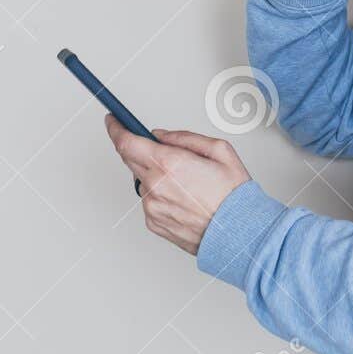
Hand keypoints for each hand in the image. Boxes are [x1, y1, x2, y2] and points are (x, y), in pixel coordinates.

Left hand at [106, 117, 251, 255]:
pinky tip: (183, 198)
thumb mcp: (220, 150)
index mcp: (170, 164)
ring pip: (142, 180)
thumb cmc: (234, 196)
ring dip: (155, 175)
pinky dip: (160, 195)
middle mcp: (156, 185)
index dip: (116, 128)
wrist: (239, 233)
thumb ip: (184, 138)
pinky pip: (149, 201)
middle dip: (139, 149)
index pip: (127, 142)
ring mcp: (152, 206)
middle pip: (130, 159)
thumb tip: (162, 136)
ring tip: (185, 182)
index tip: (113, 120)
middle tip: (159, 149)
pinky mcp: (153, 222)